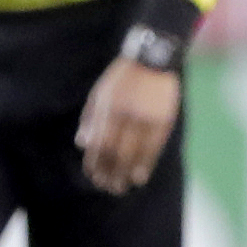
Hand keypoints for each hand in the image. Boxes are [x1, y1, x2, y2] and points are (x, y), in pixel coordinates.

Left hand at [76, 55, 180, 194]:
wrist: (153, 59)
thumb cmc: (122, 77)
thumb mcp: (100, 93)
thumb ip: (90, 118)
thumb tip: (82, 144)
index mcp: (108, 109)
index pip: (99, 144)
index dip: (95, 163)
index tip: (94, 176)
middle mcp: (127, 116)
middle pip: (116, 153)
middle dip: (110, 173)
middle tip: (108, 187)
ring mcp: (147, 119)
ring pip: (135, 154)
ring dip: (127, 174)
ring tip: (122, 186)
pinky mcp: (163, 121)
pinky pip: (154, 148)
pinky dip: (146, 165)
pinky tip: (140, 177)